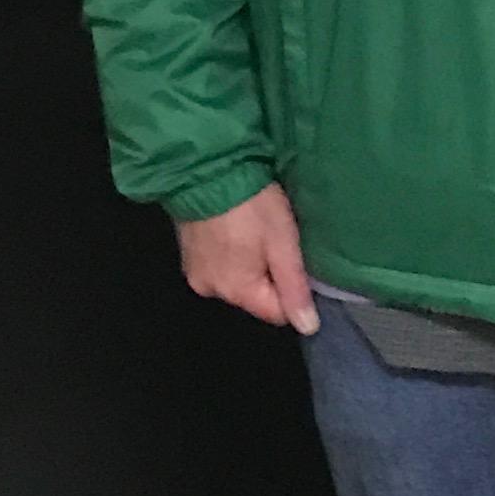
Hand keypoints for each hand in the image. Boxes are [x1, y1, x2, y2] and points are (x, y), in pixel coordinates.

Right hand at [177, 181, 318, 335]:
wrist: (206, 167)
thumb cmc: (252, 205)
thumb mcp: (283, 243)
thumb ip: (294, 288)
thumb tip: (308, 328)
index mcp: (237, 291)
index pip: (276, 313)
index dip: (291, 289)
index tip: (293, 258)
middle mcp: (211, 290)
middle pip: (254, 296)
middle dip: (267, 274)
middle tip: (272, 238)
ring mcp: (195, 272)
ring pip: (236, 280)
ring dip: (247, 263)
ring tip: (252, 229)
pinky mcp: (186, 254)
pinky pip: (218, 265)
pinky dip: (229, 253)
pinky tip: (233, 228)